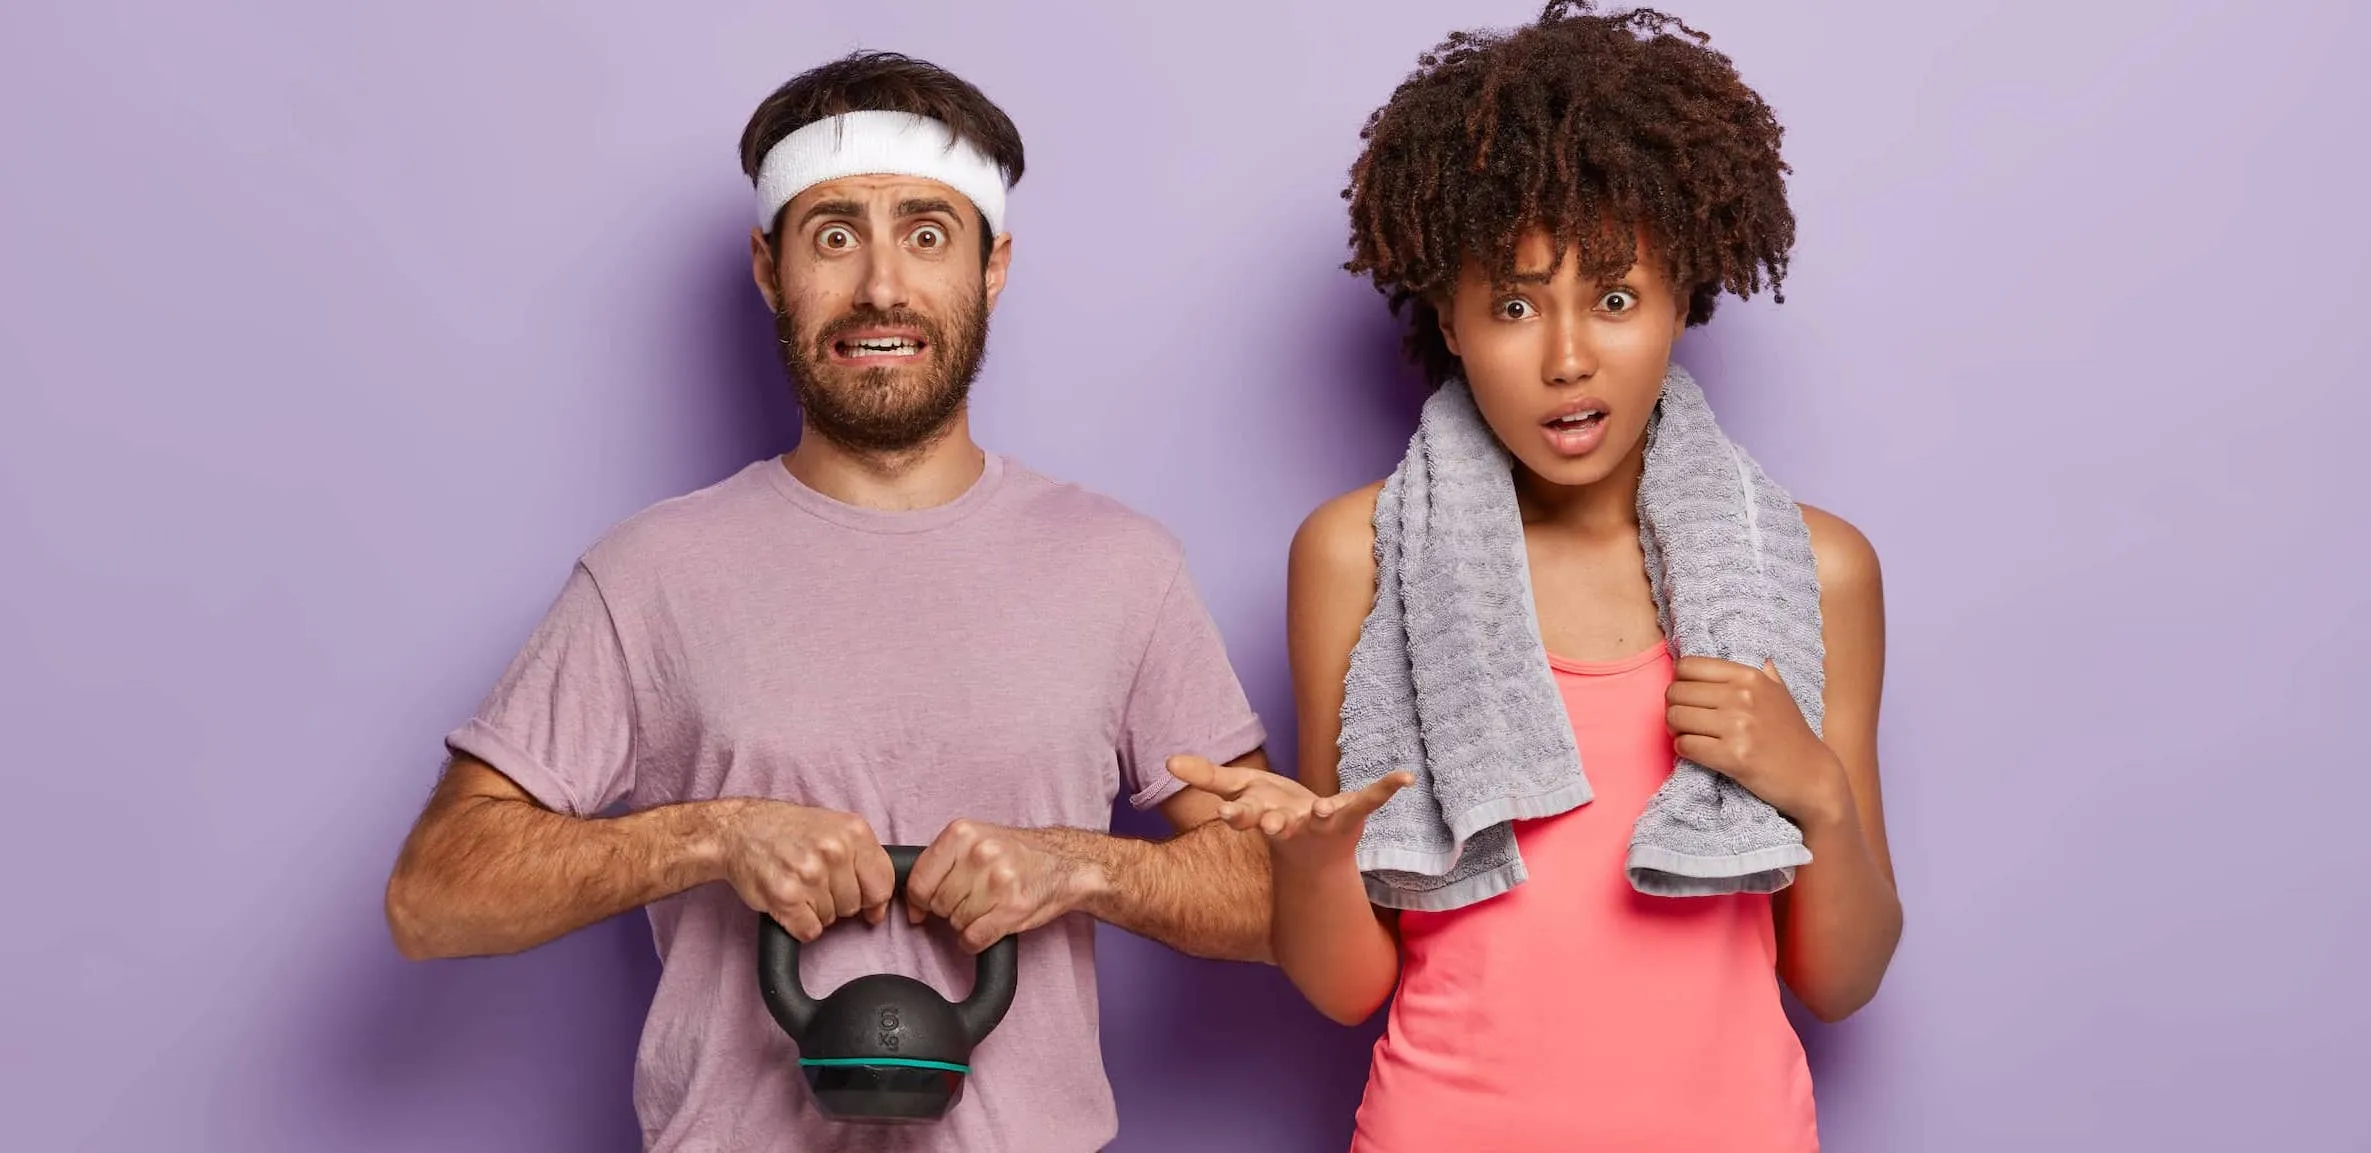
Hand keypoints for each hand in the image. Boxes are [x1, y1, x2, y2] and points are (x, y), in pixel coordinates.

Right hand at [715, 801, 895, 942]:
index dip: (874, 899)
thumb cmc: (788, 830)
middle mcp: (834, 851)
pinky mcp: (786, 897)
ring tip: (799, 885)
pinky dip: (799, 925)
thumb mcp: (835, 828)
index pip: (882, 884)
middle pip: (856, 905)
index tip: (864, 900)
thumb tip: (879, 908)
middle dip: (838, 900)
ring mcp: (810, 874)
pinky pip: (809, 931)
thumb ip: (863, 861)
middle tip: (815, 881)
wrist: (738, 830)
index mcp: (854, 831)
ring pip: (832, 919)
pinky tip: (789, 901)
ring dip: (816, 910)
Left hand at [904, 820, 1097, 953]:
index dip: (920, 900)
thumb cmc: (1015, 854)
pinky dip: (976, 941)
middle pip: (938, 904)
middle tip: (972, 898)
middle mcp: (979, 854)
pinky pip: (973, 939)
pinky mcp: (1013, 908)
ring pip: (956, 923)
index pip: (919, 881)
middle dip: (950, 909)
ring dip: (967, 923)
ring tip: (988, 906)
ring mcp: (998, 881)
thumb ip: (939, 865)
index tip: (929, 903)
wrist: (1065, 862)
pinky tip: (991, 925)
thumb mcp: (974, 841)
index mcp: (962, 833)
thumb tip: (912, 907)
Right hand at [1166, 754, 1412, 858]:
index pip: (1245, 818)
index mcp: (1264, 818)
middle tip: (1268, 825)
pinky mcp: (1351, 814)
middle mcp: (1292, 826)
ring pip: (1322, 818)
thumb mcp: (1242, 791)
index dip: (1236, 817)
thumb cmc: (1275, 814)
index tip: (1226, 816)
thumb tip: (1166, 761)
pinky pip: (1369, 800)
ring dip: (1324, 814)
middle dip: (1272, 824)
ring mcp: (1323, 823)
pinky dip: (1387, 788)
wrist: (1317, 854)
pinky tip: (1405, 777)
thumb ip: (1208, 777)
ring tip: (1323, 809)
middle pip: (1279, 826)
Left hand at [1666, 657, 1848, 827]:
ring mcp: (1738, 726)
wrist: (1812, 776)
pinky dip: (1683, 749)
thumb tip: (1763, 657)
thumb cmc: (1792, 735)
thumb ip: (1766, 675)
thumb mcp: (1782, 695)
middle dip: (1673, 708)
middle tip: (1683, 721)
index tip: (1687, 697)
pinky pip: (1686, 746)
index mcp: (1750, 676)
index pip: (1687, 666)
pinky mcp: (1733, 756)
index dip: (1679, 682)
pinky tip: (1694, 751)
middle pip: (1676, 692)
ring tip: (1687, 736)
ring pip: (1676, 718)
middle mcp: (1743, 696)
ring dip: (1675, 730)